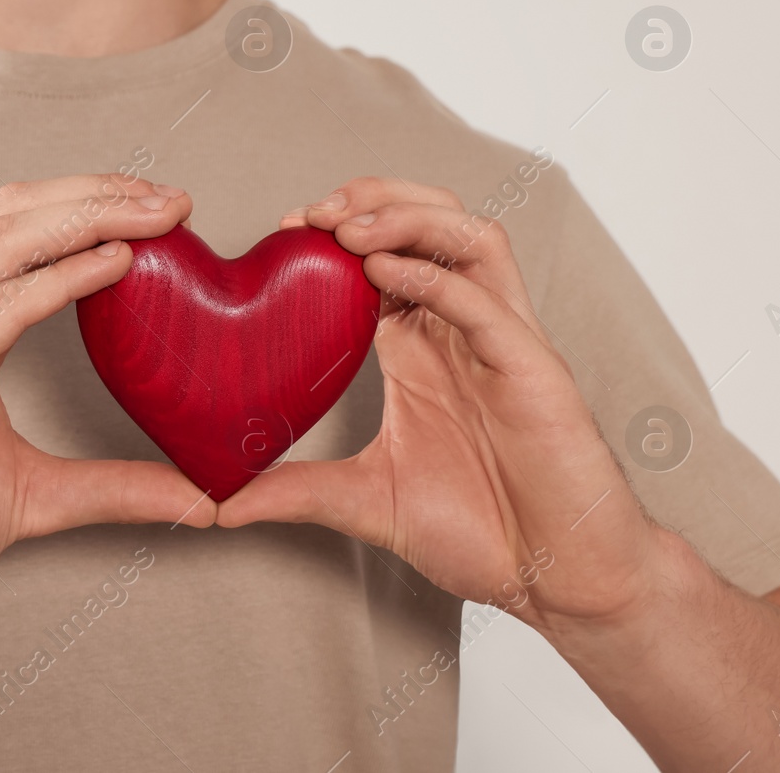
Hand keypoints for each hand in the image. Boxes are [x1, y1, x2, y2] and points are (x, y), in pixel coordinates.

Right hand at [0, 174, 214, 612]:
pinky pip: (0, 306)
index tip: (160, 209)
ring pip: (9, 238)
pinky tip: (116, 264)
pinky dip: (63, 277)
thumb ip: (112, 489)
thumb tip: (200, 502)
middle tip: (178, 198)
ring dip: (91, 214)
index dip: (87, 204)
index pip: (17, 228)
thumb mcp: (30, 497)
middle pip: (18, 211)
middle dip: (102, 192)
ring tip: (161, 214)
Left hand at [217, 178, 658, 628]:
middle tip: (310, 214)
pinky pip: (488, 301)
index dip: (335, 231)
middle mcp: (463, 329)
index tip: (281, 232)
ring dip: (406, 216)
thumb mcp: (366, 501)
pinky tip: (386, 270)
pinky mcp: (533, 369)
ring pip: (469, 237)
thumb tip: (220, 504)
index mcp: (423, 346)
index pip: (385, 254)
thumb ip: (296, 492)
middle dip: (371, 200)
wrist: (559, 579)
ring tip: (345, 226)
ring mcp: (503, 342)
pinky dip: (435, 275)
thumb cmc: (483, 532)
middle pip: (432, 221)